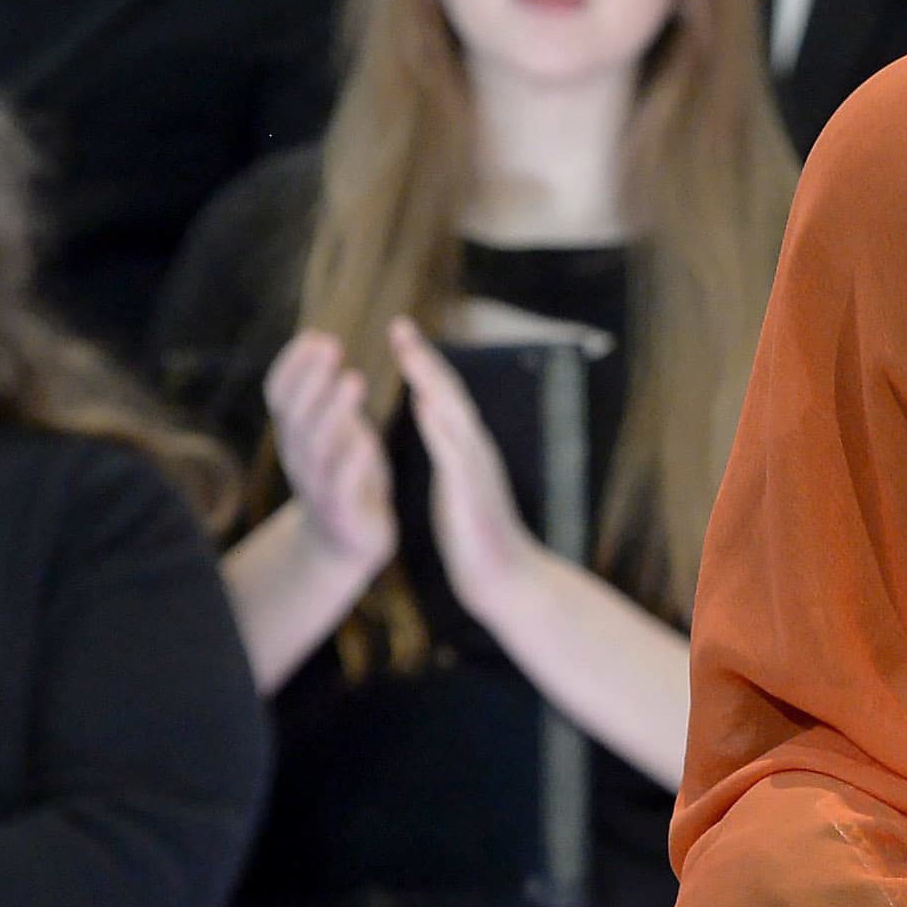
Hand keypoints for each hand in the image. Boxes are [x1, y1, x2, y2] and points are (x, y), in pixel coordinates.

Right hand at [262, 329, 394, 572]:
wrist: (344, 544)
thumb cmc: (344, 476)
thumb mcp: (333, 431)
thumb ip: (326, 397)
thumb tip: (320, 343)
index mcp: (295, 435)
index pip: (280, 394)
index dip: (293, 365)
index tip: (315, 335)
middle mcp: (298, 457)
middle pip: (297, 414)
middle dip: (312, 377)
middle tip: (331, 344)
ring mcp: (317, 486)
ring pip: (319, 446)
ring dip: (334, 411)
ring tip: (353, 378)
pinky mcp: (342, 512)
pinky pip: (342, 485)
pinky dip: (352, 460)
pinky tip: (366, 438)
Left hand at [388, 318, 543, 613]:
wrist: (507, 581)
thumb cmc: (477, 540)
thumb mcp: (456, 487)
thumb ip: (446, 450)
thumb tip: (432, 416)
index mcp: (466, 451)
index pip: (442, 399)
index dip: (421, 365)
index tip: (399, 335)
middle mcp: (475, 451)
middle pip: (449, 395)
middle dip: (424, 359)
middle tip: (400, 325)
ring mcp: (477, 470)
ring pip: (454, 414)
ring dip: (431, 380)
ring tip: (409, 351)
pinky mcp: (473, 492)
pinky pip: (453, 452)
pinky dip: (439, 424)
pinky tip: (424, 403)